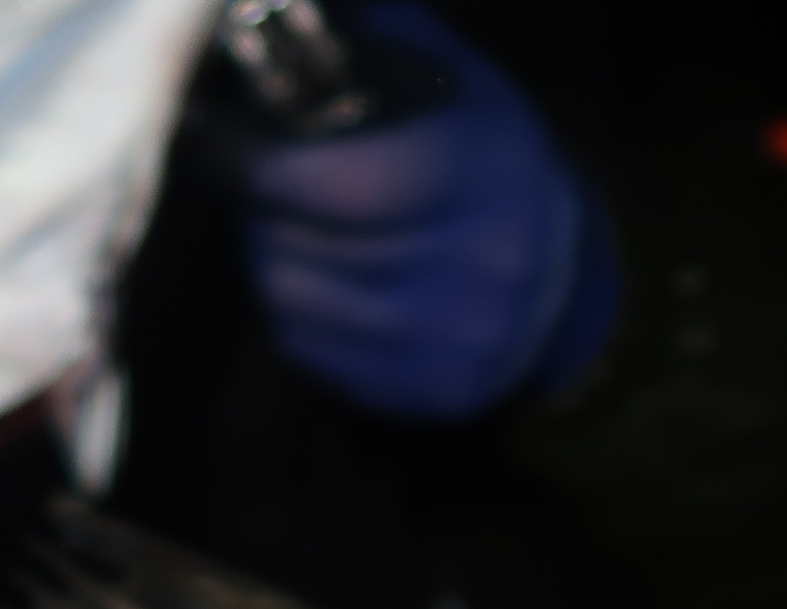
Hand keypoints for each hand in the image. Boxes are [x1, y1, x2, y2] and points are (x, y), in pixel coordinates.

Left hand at [241, 3, 614, 418]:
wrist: (564, 278)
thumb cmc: (482, 160)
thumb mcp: (447, 82)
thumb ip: (364, 43)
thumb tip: (266, 23)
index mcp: (483, 173)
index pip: (340, 183)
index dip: (257, 162)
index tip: (222, 140)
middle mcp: (480, 268)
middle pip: (298, 246)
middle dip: (260, 209)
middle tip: (264, 185)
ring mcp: (457, 342)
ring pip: (291, 301)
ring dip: (271, 260)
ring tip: (294, 231)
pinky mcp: (432, 393)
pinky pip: (309, 352)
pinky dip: (298, 314)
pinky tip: (329, 284)